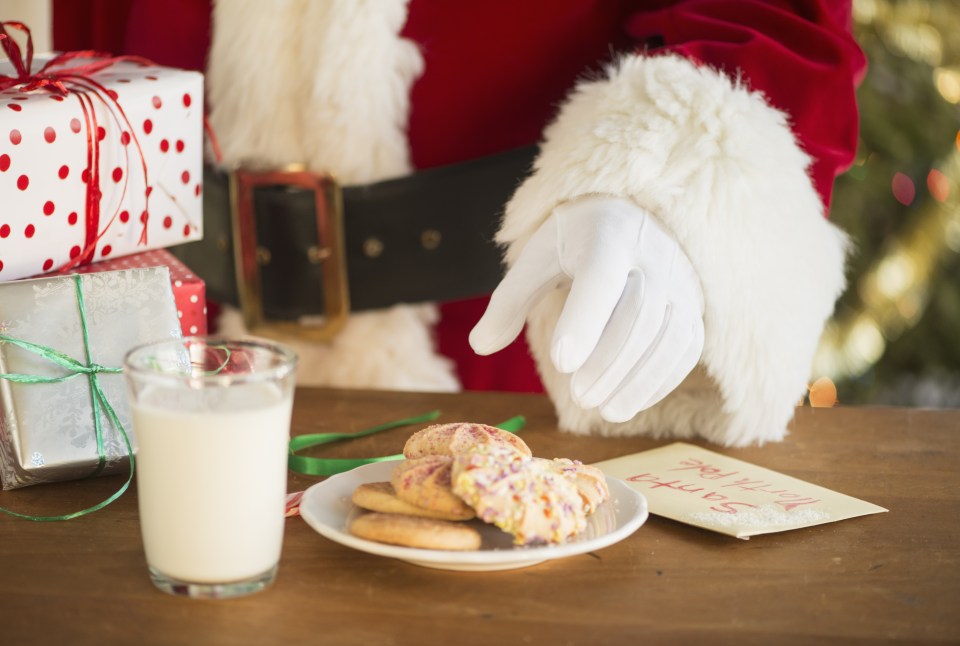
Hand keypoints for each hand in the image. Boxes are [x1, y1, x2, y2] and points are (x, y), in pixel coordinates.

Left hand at [470, 196, 704, 421]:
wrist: (633, 215)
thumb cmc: (575, 242)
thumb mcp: (537, 259)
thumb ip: (509, 301)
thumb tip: (479, 346)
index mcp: (607, 236)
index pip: (600, 277)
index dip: (584, 320)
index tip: (561, 362)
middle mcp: (652, 256)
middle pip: (639, 312)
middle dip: (609, 360)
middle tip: (578, 397)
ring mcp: (679, 282)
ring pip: (668, 334)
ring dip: (637, 379)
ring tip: (604, 411)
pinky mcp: (692, 307)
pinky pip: (685, 347)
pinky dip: (659, 380)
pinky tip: (628, 403)